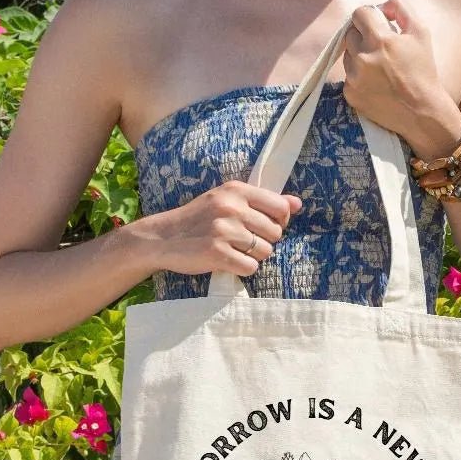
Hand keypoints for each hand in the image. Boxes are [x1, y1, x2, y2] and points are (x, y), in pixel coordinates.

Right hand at [149, 180, 302, 276]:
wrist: (163, 237)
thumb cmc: (199, 219)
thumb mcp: (227, 200)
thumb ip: (263, 201)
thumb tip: (297, 203)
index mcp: (236, 191)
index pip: (281, 207)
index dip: (279, 222)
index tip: (264, 226)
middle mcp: (231, 208)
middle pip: (275, 233)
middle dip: (264, 241)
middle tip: (242, 242)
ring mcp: (224, 231)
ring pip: (265, 252)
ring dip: (253, 256)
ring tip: (234, 251)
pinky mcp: (217, 254)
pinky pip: (250, 267)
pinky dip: (242, 269)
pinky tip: (228, 261)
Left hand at [341, 0, 448, 140]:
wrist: (421, 112)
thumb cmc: (423, 71)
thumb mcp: (420, 32)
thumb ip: (401, 8)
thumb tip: (383, 5)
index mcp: (379, 39)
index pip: (359, 14)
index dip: (368, 17)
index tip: (376, 24)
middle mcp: (362, 58)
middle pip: (350, 34)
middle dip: (363, 36)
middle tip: (379, 48)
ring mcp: (354, 78)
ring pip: (348, 56)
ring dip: (359, 56)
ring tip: (379, 68)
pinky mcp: (350, 95)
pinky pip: (348, 77)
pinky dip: (358, 77)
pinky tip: (375, 84)